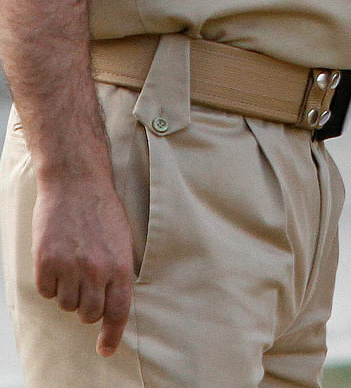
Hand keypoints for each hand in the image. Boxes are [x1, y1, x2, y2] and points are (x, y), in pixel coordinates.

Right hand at [32, 174, 134, 356]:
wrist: (77, 183)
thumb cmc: (103, 210)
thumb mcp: (123, 240)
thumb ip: (118, 272)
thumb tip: (113, 304)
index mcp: (121, 265)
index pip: (118, 312)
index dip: (111, 335)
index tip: (105, 349)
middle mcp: (97, 270)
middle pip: (88, 314)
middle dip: (86, 306)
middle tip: (86, 284)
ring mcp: (70, 267)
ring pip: (66, 305)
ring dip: (67, 292)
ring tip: (72, 263)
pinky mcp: (46, 263)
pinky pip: (46, 292)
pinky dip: (50, 282)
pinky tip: (57, 259)